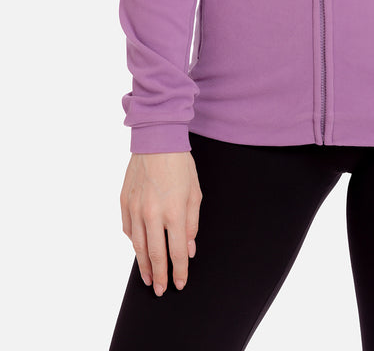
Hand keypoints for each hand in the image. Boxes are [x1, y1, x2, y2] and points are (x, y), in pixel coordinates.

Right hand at [120, 151, 201, 296]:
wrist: (156, 139)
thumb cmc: (180, 164)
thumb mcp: (195, 193)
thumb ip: (192, 223)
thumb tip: (189, 248)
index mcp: (174, 212)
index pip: (177, 252)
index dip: (179, 271)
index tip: (179, 284)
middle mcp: (152, 214)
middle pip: (155, 254)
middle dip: (160, 275)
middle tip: (161, 290)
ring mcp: (135, 209)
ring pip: (138, 246)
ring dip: (144, 265)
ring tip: (148, 278)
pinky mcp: (124, 202)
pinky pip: (128, 229)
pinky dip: (133, 241)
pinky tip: (138, 248)